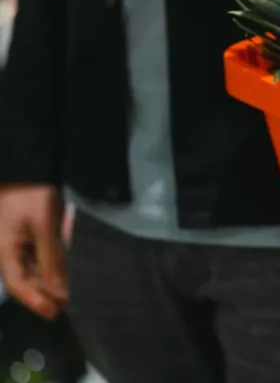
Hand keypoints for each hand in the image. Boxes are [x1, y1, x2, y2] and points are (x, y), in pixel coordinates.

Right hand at [0, 185, 66, 319]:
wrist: (30, 165)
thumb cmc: (32, 194)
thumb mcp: (45, 227)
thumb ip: (51, 259)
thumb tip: (58, 289)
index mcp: (5, 251)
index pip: (18, 286)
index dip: (35, 302)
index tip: (54, 313)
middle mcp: (9, 249)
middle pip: (28, 278)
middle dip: (48, 291)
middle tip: (71, 301)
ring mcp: (19, 241)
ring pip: (36, 267)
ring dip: (53, 277)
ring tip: (74, 288)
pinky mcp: (30, 233)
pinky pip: (41, 253)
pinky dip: (54, 261)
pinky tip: (69, 266)